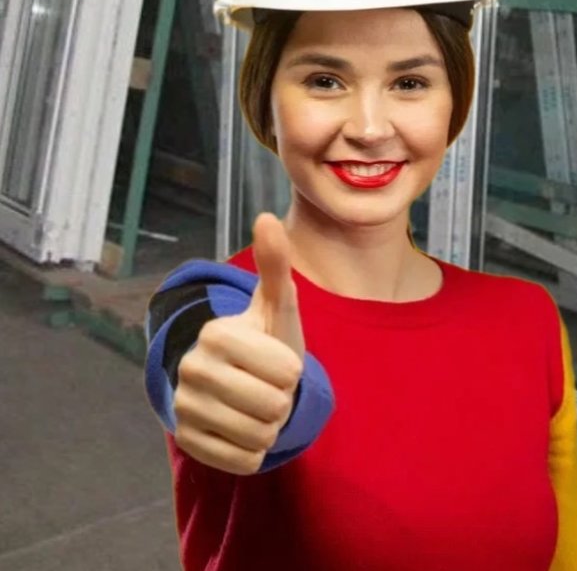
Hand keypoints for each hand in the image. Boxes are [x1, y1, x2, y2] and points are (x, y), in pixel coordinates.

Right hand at [172, 214, 305, 474]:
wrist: (240, 382)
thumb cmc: (268, 340)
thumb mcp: (279, 306)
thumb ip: (275, 265)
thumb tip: (267, 217)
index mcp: (215, 333)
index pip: (286, 373)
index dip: (292, 371)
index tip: (276, 360)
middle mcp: (190, 369)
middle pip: (273, 406)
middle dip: (283, 400)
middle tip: (268, 386)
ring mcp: (183, 408)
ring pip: (260, 436)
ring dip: (271, 426)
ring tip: (257, 405)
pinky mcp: (186, 442)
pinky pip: (244, 460)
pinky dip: (255, 450)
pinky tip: (243, 428)